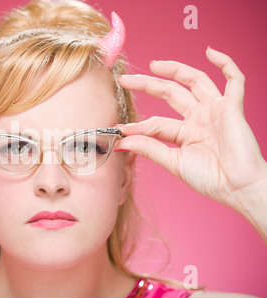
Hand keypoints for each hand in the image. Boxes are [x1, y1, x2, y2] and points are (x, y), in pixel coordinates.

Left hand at [115, 47, 266, 212]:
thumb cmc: (209, 179)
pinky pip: (234, 80)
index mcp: (184, 133)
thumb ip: (149, 148)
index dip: (137, 125)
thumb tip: (121, 141)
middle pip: (170, 93)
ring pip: (194, 81)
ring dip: (175, 69)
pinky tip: (210, 52)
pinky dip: (225, 64)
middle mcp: (198, 118)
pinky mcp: (232, 107)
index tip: (117, 130)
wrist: (237, 188)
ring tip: (153, 64)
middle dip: (147, 84)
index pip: (156, 122)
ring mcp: (215, 110)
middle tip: (126, 80)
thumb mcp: (173, 162)